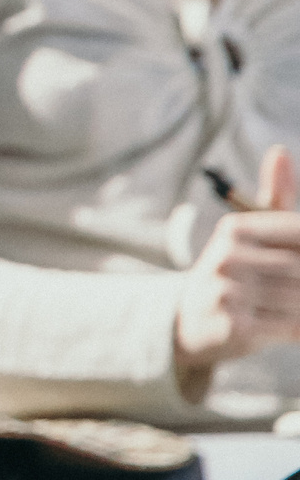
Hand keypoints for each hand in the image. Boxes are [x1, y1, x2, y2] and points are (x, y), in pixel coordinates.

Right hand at [177, 146, 299, 397]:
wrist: (190, 321)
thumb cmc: (234, 271)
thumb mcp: (249, 233)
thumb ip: (275, 196)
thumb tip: (280, 151)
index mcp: (235, 228)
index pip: (299, 233)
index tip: (298, 261)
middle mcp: (227, 256)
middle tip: (295, 283)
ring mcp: (228, 292)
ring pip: (299, 300)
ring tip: (290, 304)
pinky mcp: (233, 326)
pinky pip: (290, 326)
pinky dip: (297, 328)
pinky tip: (286, 324)